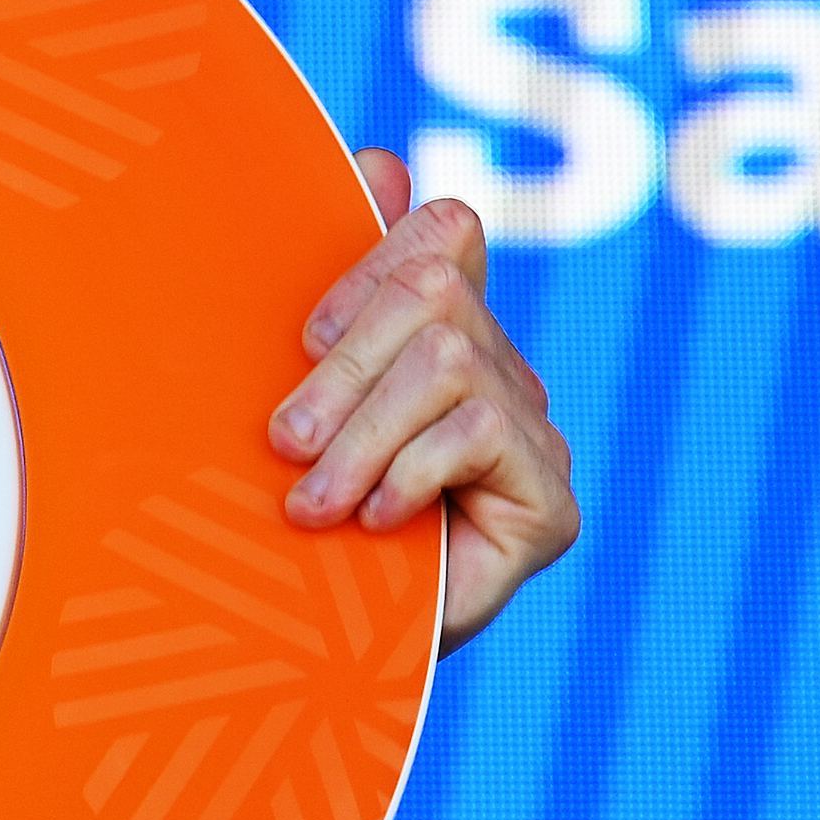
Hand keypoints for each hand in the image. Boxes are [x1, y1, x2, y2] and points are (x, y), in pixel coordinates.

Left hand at [270, 149, 577, 653]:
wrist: (294, 659)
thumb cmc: (271, 524)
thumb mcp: (282, 399)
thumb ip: (330, 290)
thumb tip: (379, 160)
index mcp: (437, 335)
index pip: (442, 236)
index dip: (369, 268)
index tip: (302, 340)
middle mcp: (496, 373)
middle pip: (433, 296)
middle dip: (341, 368)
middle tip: (283, 446)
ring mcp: (531, 435)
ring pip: (447, 363)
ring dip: (361, 437)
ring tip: (314, 504)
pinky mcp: (548, 502)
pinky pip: (478, 434)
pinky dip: (408, 474)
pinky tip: (376, 525)